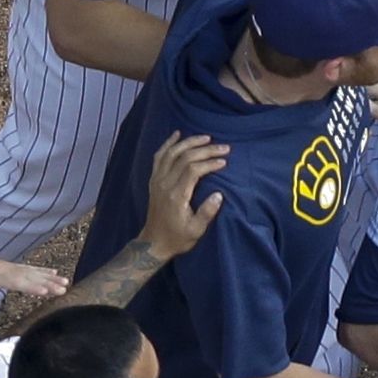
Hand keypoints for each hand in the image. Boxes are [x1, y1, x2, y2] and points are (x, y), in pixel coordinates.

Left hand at [140, 131, 228, 259]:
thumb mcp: (196, 230)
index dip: (209, 162)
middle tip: (223, 147)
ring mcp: (157, 180)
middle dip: (205, 150)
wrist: (153, 242)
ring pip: (171, 153)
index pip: (193, 170)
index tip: (224, 161)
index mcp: (176, 195)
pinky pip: (159, 156)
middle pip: (184, 158)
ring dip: (189, 142)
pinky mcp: (154, 179)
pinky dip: (168, 143)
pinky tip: (177, 134)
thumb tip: (219, 194)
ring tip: (206, 137)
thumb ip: (207, 212)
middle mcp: (164, 184)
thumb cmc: (178, 238)